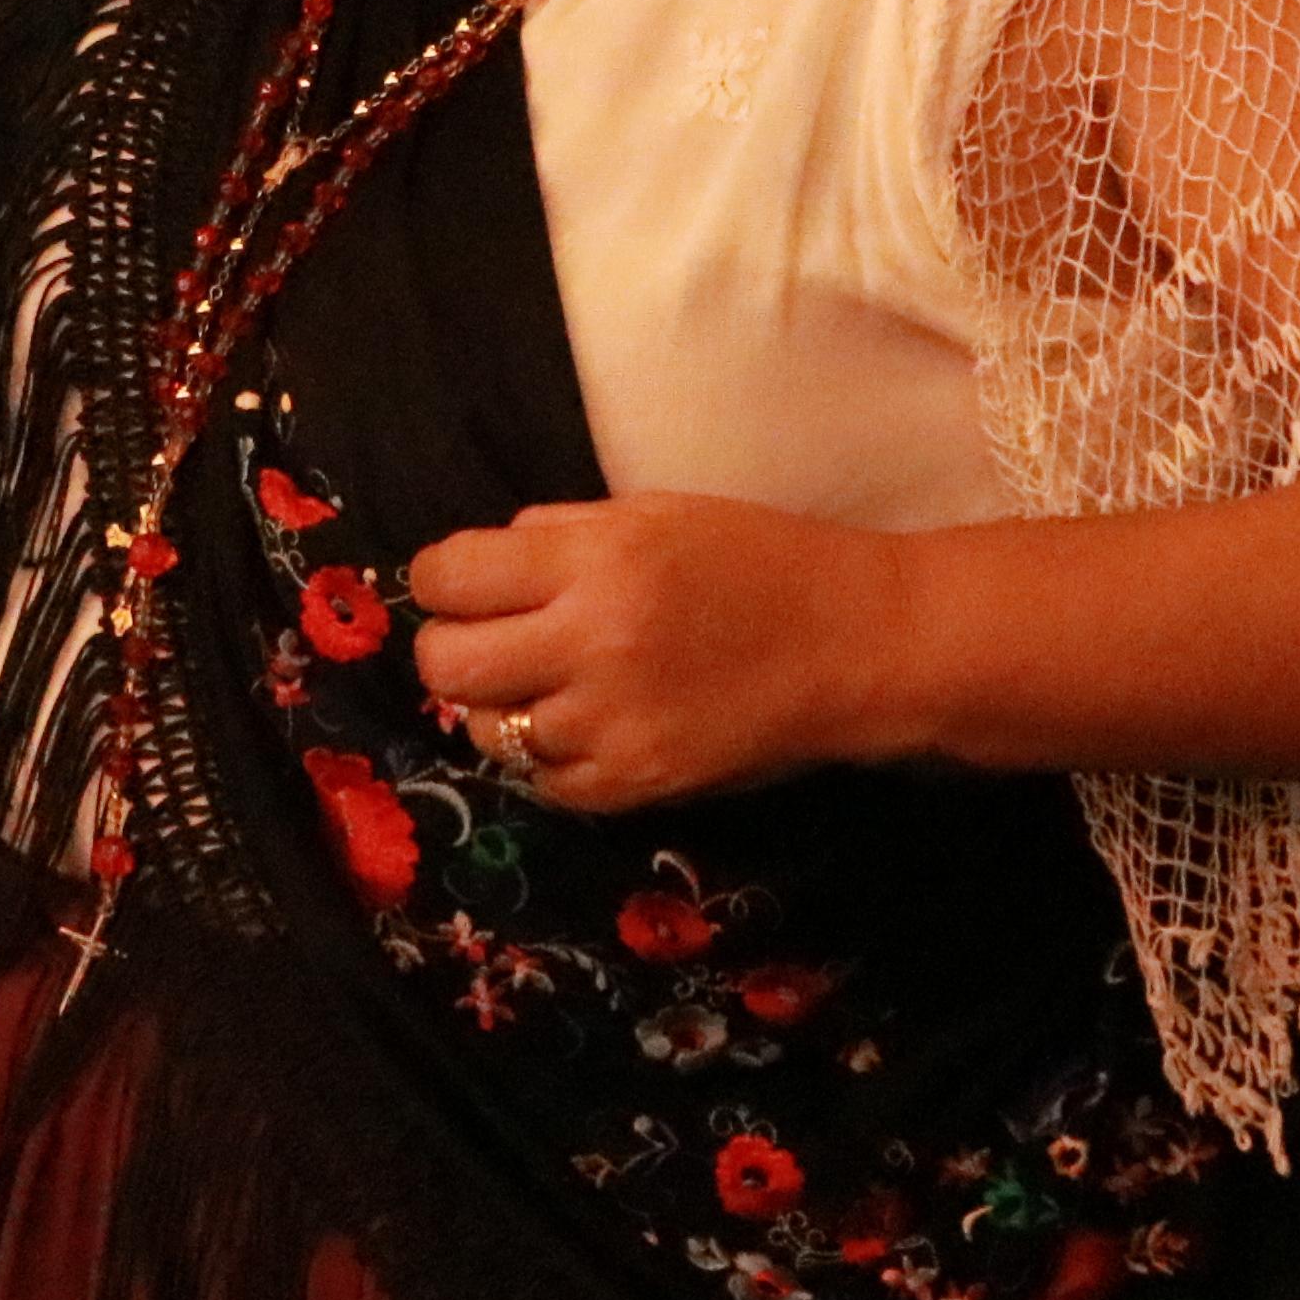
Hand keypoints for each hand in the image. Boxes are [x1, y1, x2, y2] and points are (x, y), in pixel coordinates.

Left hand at [400, 494, 919, 811]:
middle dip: (454, 648)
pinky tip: (591, 725)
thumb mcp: (654, 514)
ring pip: (486, 730)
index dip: (445, 580)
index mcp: (594, 559)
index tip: (468, 586)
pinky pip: (541, 782)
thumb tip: (473, 569)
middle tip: (494, 642)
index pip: (446, 577)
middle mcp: (589, 641)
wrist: (855, 643)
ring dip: (505, 706)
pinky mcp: (633, 785)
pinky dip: (551, 756)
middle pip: (446, 663)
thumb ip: (559, 534)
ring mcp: (608, 723)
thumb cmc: (757, 561)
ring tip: (555, 685)